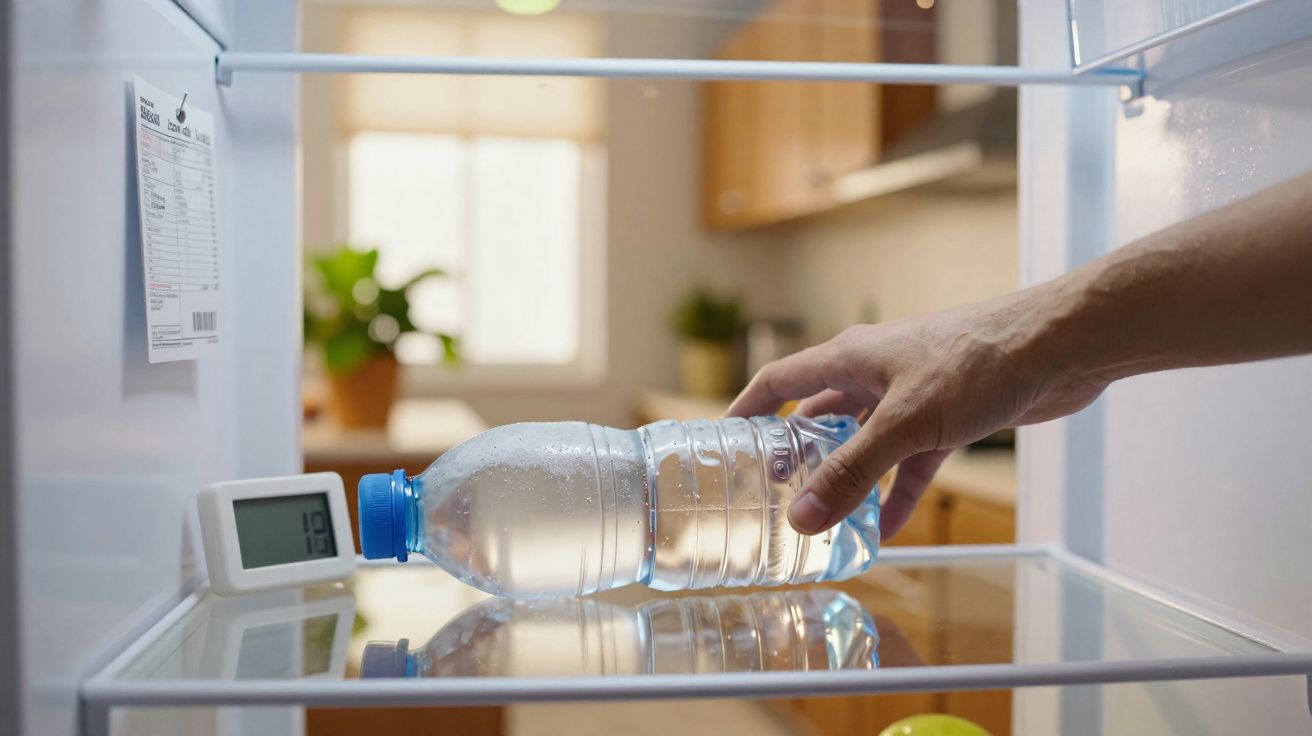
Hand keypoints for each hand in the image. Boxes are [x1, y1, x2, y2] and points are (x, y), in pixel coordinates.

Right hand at [726, 286, 1105, 538]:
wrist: (1060, 345)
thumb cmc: (978, 361)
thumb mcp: (904, 425)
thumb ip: (852, 474)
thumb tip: (801, 517)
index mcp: (849, 357)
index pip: (779, 382)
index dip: (747, 410)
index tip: (722, 441)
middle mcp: (874, 370)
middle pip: (819, 413)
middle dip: (797, 453)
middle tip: (775, 493)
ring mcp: (911, 392)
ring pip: (865, 440)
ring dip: (849, 477)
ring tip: (827, 519)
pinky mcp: (948, 414)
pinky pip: (911, 458)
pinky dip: (898, 489)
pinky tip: (890, 525)